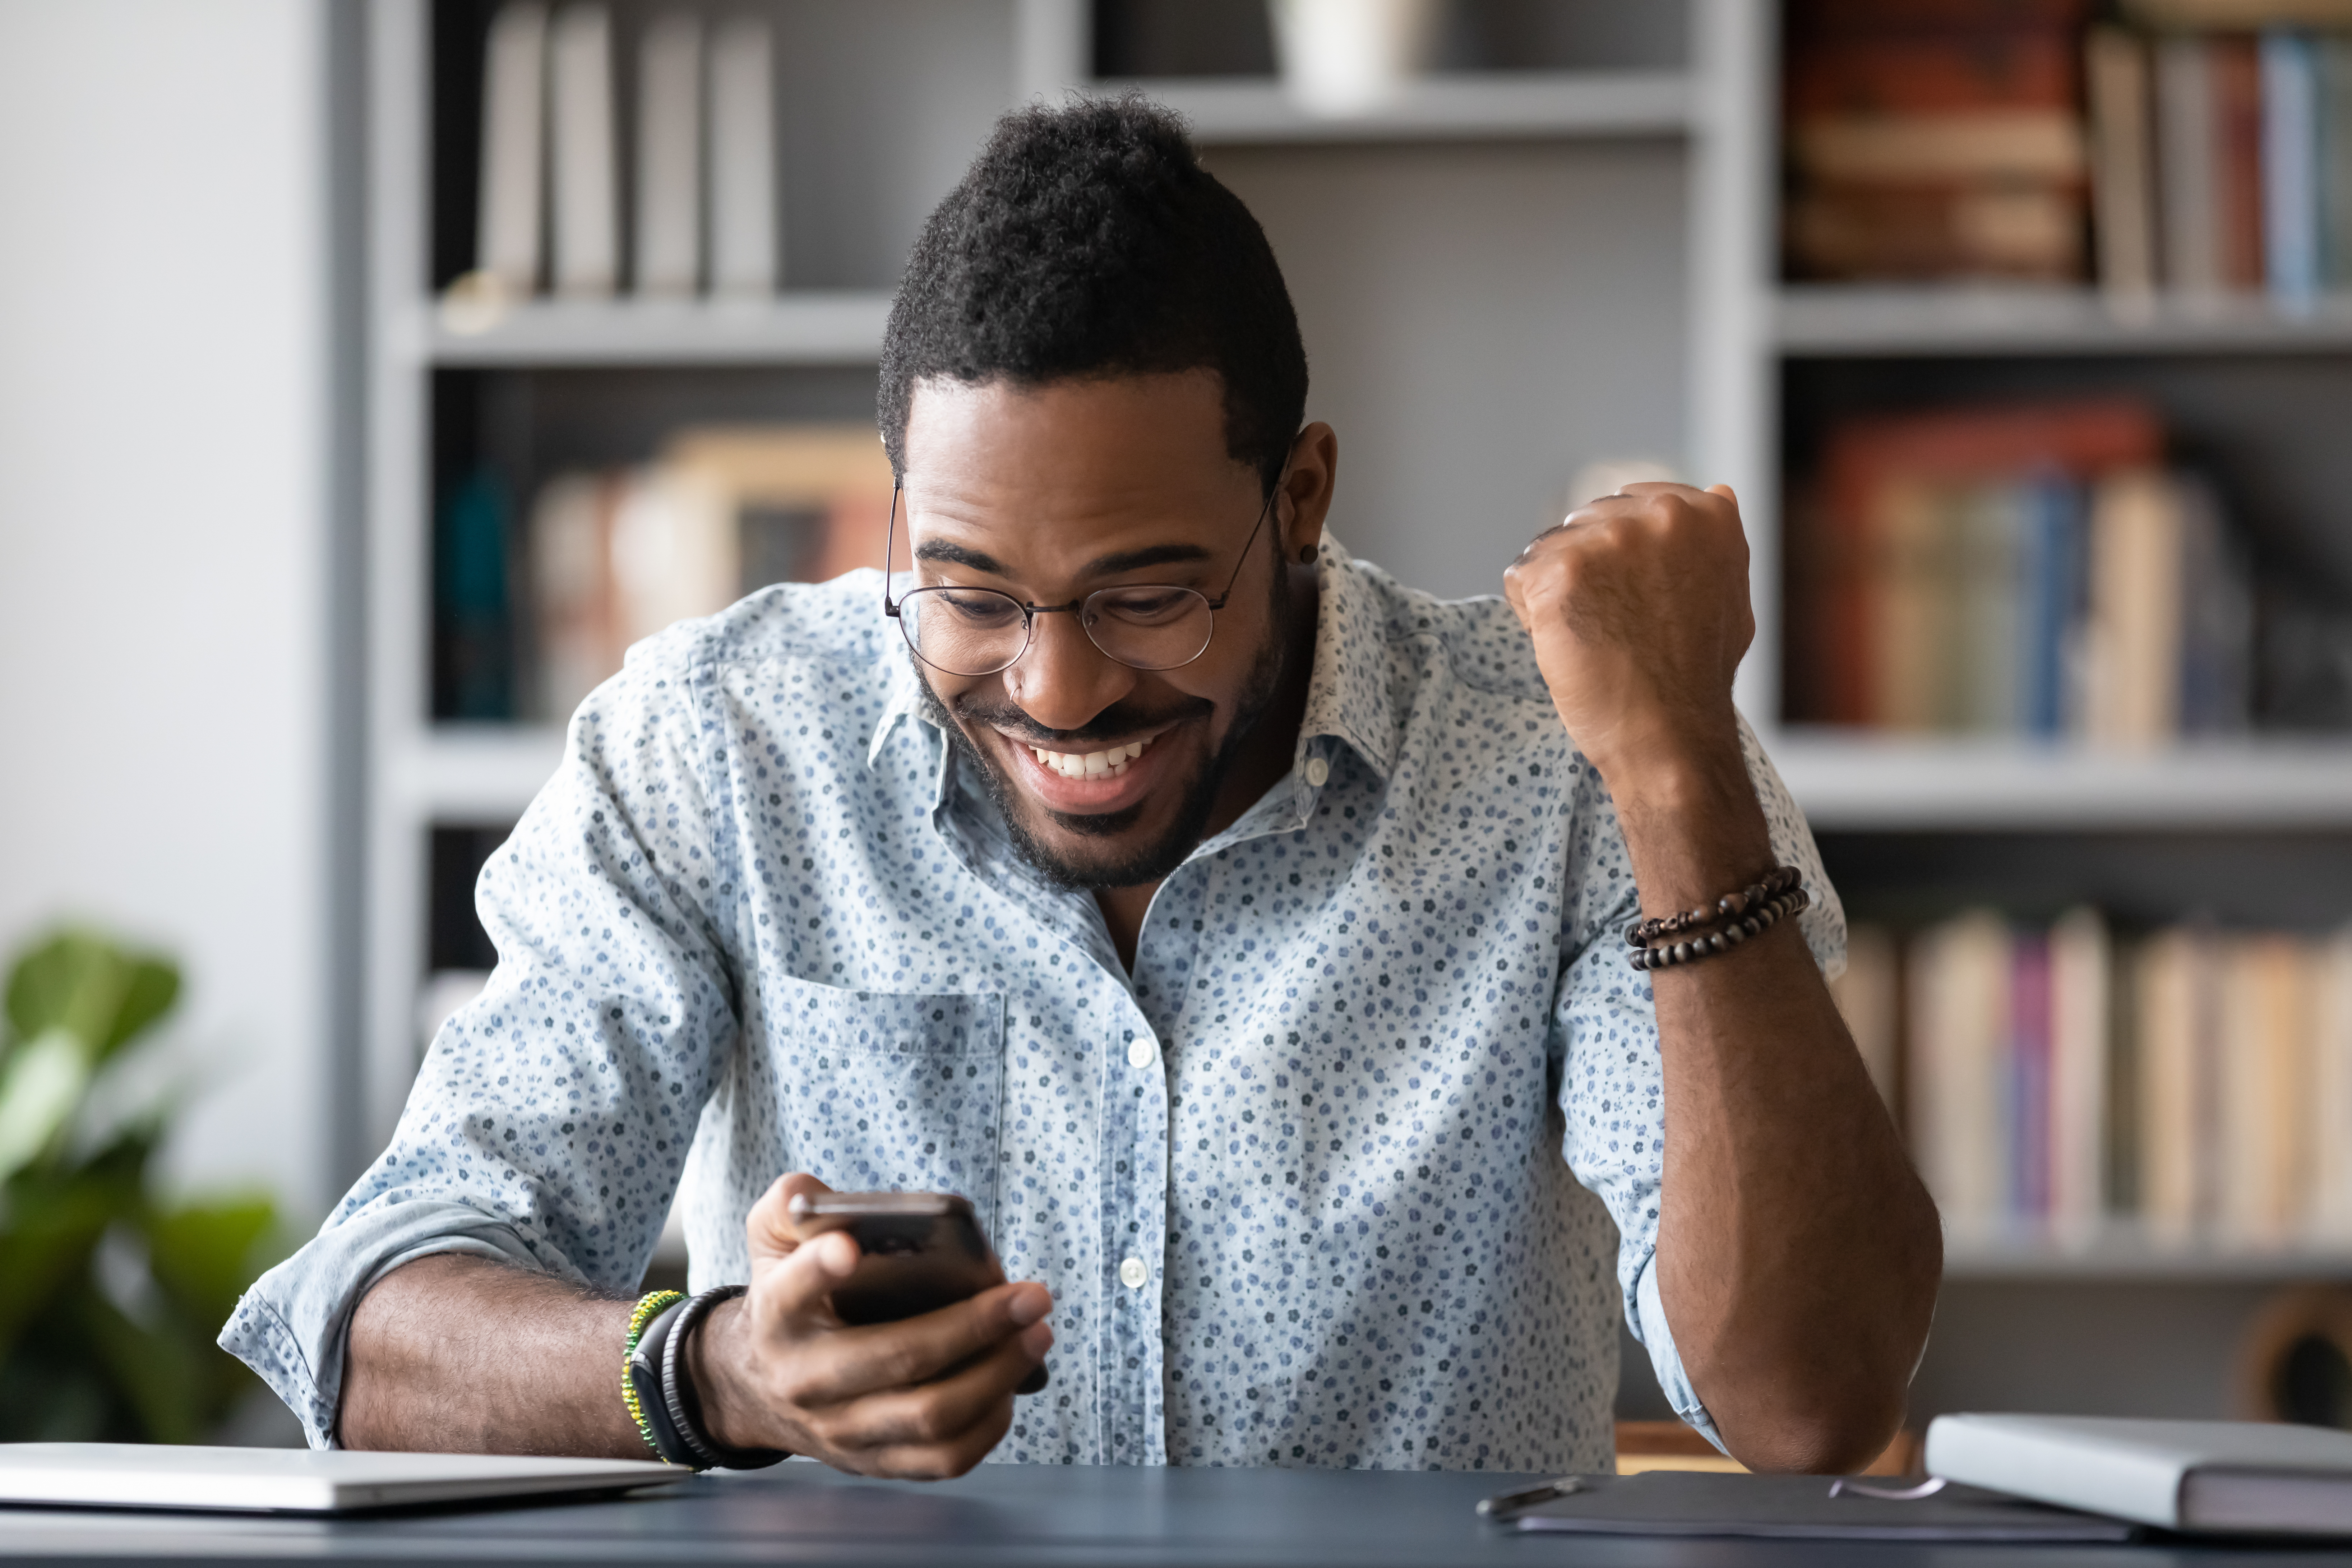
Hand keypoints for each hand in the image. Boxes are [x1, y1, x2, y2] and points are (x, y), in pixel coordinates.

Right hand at [687, 1173, 1053, 1478]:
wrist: (758, 1386)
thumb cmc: (788, 1298)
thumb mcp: (772, 1240)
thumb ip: (788, 1207)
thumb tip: (813, 1194)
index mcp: (778, 1315)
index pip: (794, 1291)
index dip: (820, 1269)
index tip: (850, 1248)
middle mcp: (806, 1380)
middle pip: (897, 1358)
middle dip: (975, 1326)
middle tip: (1030, 1296)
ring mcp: (841, 1430)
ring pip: (931, 1417)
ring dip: (998, 1376)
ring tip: (1037, 1335)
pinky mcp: (872, 1462)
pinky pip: (942, 1459)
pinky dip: (989, 1425)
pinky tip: (1012, 1383)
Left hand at [1501, 482, 1753, 783]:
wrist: (1670, 734)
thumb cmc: (1695, 678)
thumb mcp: (1731, 594)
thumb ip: (1713, 541)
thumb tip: (1718, 493)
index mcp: (1708, 513)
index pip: (1628, 505)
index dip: (1617, 556)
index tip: (1632, 598)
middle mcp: (1663, 515)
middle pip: (1585, 523)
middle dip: (1587, 571)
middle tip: (1615, 626)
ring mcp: (1611, 540)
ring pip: (1549, 548)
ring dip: (1557, 592)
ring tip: (1594, 637)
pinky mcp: (1562, 571)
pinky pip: (1520, 578)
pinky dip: (1531, 614)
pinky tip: (1566, 643)